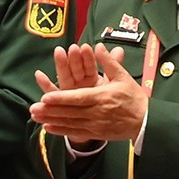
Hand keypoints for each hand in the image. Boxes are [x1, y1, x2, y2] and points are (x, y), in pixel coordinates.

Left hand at [30, 45, 147, 143]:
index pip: (78, 98)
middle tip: (32, 108)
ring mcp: (95, 125)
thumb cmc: (133, 98)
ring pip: (70, 123)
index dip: (61, 98)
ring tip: (35, 117)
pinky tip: (48, 128)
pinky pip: (75, 132)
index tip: (46, 97)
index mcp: (102, 97)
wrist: (145, 122)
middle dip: (50, 111)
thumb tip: (98, 46)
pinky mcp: (96, 133)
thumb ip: (109, 62)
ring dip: (51, 120)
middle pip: (69, 112)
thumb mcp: (123, 77)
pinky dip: (61, 131)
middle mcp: (97, 112)